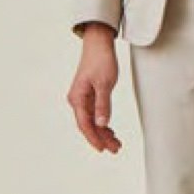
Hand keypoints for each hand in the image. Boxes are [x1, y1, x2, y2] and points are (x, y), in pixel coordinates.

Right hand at [67, 27, 122, 152]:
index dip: (94, 138)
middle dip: (102, 138)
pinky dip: (103, 123)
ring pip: (92, 121)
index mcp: (78, 98)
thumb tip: (102, 124)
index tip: (103, 149)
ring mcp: (82, 98)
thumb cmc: (100, 60)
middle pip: (88, 125)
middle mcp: (77, 100)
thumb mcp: (105, 83)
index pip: (85, 124)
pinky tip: (110, 130)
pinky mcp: (88, 95)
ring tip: (116, 143)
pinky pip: (94, 114)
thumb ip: (103, 105)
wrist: (98, 44)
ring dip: (103, 133)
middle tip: (116, 149)